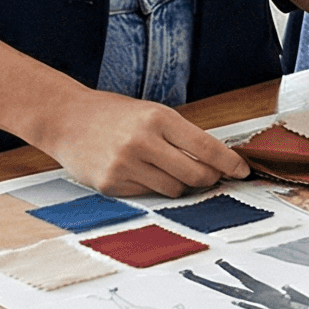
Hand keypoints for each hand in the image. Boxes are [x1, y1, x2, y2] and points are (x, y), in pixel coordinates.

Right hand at [38, 91, 247, 197]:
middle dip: (209, 179)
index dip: (229, 163)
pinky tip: (140, 172)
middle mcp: (143, 142)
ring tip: (168, 169)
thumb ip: (181, 135)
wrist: (66, 119)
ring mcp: (125, 165)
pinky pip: (148, 195)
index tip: (242, 171)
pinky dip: (153, 188)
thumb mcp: (152, 113)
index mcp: (158, 118)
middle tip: (211, 177)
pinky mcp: (111, 184)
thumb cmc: (114, 114)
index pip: (206, 147)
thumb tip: (217, 161)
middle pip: (195, 175)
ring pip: (174, 189)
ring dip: (180, 185)